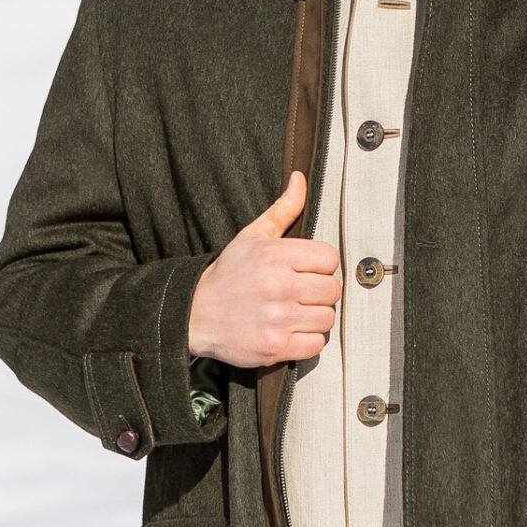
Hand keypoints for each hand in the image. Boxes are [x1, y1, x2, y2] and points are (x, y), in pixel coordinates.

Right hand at [186, 173, 341, 367]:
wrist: (194, 314)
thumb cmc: (227, 275)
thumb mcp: (250, 236)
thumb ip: (282, 210)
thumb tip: (300, 179)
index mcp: (273, 255)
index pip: (329, 258)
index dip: (320, 265)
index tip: (305, 271)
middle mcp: (277, 285)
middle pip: (332, 289)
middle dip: (318, 292)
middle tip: (298, 293)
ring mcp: (277, 318)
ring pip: (327, 317)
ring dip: (314, 317)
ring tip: (293, 312)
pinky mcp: (275, 346)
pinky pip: (316, 344)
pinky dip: (307, 340)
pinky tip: (290, 331)